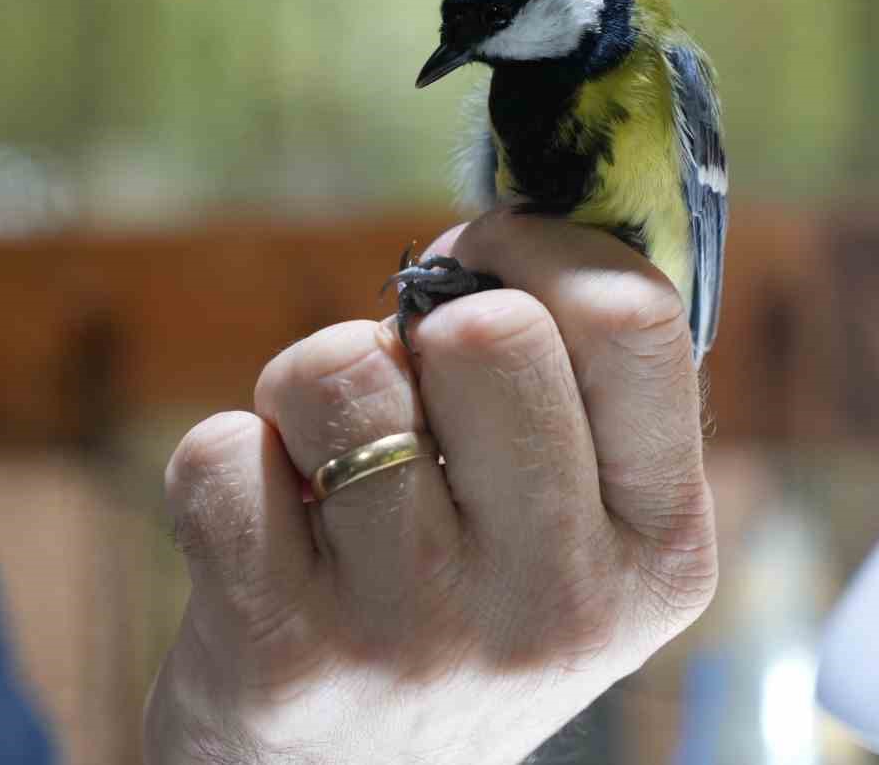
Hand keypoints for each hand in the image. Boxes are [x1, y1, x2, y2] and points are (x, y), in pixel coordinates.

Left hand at [145, 212, 717, 764]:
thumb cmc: (462, 614)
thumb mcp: (571, 532)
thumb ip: (566, 390)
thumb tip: (490, 220)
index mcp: (659, 550)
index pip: (634, 318)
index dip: (540, 249)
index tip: (486, 265)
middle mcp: (558, 603)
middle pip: (488, 331)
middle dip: (420, 327)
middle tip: (403, 397)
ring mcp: (420, 636)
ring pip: (338, 368)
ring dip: (309, 385)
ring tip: (325, 464)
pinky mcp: (286, 659)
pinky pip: (219, 454)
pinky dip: (227, 460)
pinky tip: (264, 531)